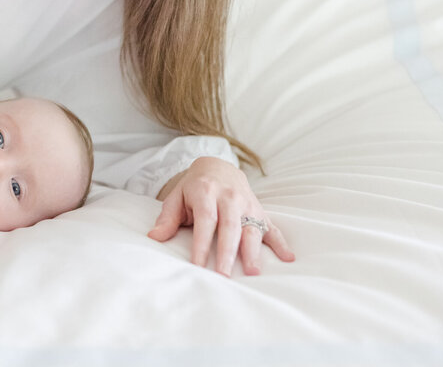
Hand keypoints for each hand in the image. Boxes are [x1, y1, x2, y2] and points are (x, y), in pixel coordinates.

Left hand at [147, 157, 294, 276]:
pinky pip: (272, 227)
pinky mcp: (260, 210)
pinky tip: (288, 258)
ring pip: (251, 228)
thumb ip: (167, 217)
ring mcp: (247, 204)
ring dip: (253, 251)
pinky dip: (280, 242)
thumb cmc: (193, 188)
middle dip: (227, 253)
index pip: (206, 221)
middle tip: (224, 276)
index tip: (198, 266)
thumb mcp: (176, 197)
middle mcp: (229, 197)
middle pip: (230, 227)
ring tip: (253, 272)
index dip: (202, 244)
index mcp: (206, 193)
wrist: (218, 166)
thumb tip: (154, 238)